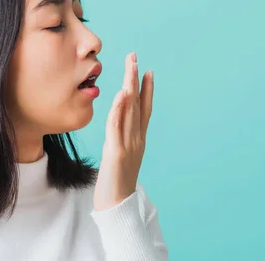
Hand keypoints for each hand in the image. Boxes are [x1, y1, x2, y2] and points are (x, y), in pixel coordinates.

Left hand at [93, 52, 153, 211]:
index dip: (147, 90)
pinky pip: (118, 127)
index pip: (145, 110)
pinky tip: (122, 95)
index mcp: (139, 140)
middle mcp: (137, 139)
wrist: (117, 207)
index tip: (148, 71)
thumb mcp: (122, 159)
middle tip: (135, 57)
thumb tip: (119, 129)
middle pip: (138, 104)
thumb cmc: (116, 184)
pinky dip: (120, 109)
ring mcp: (129, 145)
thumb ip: (122, 141)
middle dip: (136, 79)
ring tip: (131, 67)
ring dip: (130, 87)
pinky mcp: (117, 153)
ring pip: (131, 111)